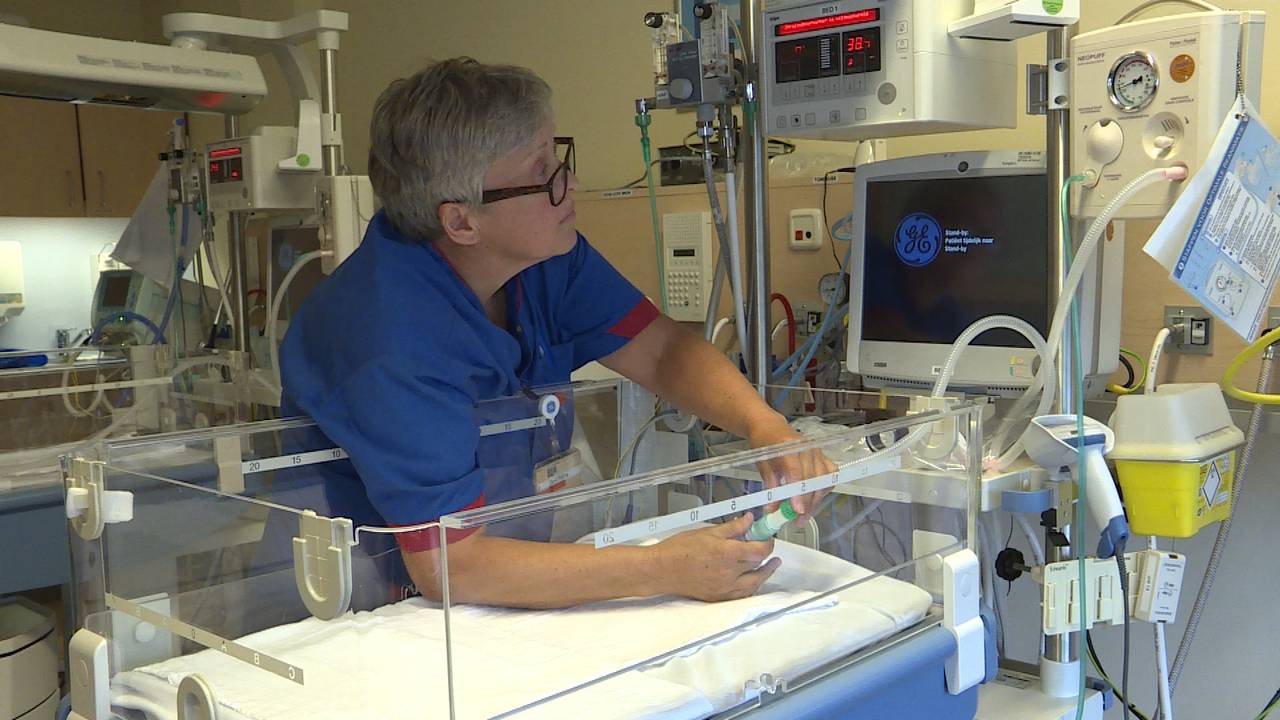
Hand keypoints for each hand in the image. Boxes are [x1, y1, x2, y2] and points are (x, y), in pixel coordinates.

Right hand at [651, 514, 780, 601]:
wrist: (661, 570)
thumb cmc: (679, 550)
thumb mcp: (708, 532)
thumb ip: (733, 527)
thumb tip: (749, 520)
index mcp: (728, 553)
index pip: (759, 550)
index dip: (768, 543)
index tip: (767, 537)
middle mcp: (729, 573)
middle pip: (758, 565)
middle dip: (765, 554)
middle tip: (766, 546)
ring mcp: (725, 588)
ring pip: (754, 583)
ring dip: (764, 573)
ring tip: (770, 565)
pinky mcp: (719, 597)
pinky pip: (742, 594)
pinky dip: (751, 586)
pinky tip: (753, 580)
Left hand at [747, 415, 836, 518]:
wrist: (770, 427)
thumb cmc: (764, 444)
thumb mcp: (762, 465)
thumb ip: (770, 487)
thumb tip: (772, 510)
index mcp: (788, 447)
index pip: (797, 473)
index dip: (798, 494)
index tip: (797, 511)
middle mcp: (807, 448)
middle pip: (813, 480)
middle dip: (807, 504)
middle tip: (798, 520)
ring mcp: (817, 452)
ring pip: (823, 480)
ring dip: (816, 500)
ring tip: (804, 515)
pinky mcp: (823, 456)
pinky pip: (830, 475)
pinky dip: (824, 489)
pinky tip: (814, 499)